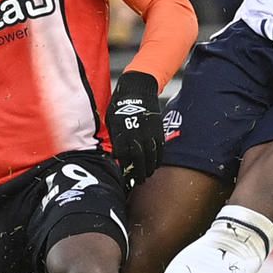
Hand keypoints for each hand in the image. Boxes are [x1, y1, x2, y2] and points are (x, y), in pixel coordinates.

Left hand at [106, 71, 162, 186]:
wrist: (137, 90)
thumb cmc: (120, 106)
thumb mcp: (112, 122)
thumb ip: (115, 139)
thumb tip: (116, 155)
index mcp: (122, 134)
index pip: (124, 158)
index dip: (125, 169)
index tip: (124, 177)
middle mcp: (136, 136)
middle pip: (140, 161)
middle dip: (139, 174)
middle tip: (138, 182)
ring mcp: (149, 134)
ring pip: (152, 157)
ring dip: (150, 168)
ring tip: (147, 175)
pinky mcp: (158, 130)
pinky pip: (160, 149)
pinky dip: (158, 158)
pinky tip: (155, 164)